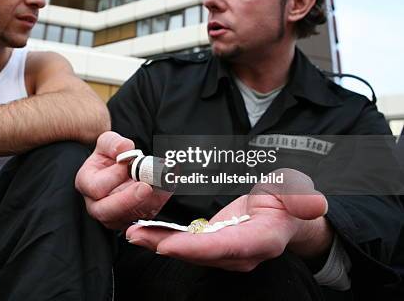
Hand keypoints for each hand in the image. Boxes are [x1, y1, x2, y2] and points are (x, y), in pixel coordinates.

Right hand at [75, 131, 171, 229]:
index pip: (96, 187)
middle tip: (146, 187)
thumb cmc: (111, 154)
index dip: (112, 177)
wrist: (121, 166)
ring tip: (162, 184)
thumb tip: (124, 148)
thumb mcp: (108, 142)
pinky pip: (145, 215)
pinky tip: (167, 187)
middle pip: (106, 211)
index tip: (127, 164)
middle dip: (128, 200)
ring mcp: (114, 216)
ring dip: (148, 201)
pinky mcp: (131, 219)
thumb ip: (113, 143)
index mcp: (86, 183)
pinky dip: (158, 202)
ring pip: (129, 216)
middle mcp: (96, 204)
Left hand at [125, 168, 332, 270]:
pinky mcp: (215, 246)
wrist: (285, 214)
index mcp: (262, 240)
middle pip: (202, 253)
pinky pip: (188, 245)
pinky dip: (165, 238)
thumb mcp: (297, 193)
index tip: (168, 245)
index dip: (197, 248)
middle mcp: (242, 254)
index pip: (228, 248)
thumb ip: (301, 198)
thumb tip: (315, 203)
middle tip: (136, 235)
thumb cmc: (289, 201)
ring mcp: (228, 253)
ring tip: (132, 233)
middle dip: (167, 246)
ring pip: (190, 251)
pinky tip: (143, 232)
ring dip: (159, 243)